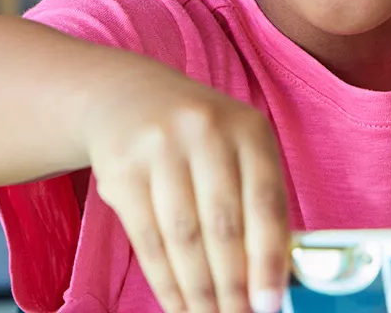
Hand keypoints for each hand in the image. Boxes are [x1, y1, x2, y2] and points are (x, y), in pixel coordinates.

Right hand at [84, 71, 289, 312]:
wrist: (126, 97)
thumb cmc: (196, 137)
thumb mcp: (236, 149)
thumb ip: (256, 201)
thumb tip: (269, 279)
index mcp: (248, 129)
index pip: (265, 204)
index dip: (269, 260)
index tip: (268, 304)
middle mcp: (204, 131)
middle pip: (222, 225)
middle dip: (231, 285)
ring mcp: (158, 147)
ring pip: (183, 236)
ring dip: (198, 289)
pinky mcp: (121, 168)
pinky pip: (146, 237)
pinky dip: (164, 279)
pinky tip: (177, 303)